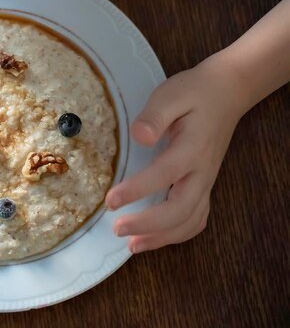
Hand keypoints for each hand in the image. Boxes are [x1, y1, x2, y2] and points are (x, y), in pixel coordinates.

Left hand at [105, 55, 249, 252]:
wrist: (226, 93)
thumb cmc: (193, 93)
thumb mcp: (170, 95)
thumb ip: (154, 116)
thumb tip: (139, 136)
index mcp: (191, 148)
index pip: (163, 175)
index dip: (136, 191)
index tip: (110, 201)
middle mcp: (201, 171)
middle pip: (180, 210)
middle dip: (148, 225)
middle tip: (117, 229)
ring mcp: (205, 181)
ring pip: (190, 220)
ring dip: (162, 237)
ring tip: (132, 245)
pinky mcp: (204, 185)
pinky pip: (196, 218)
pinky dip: (177, 234)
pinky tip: (154, 238)